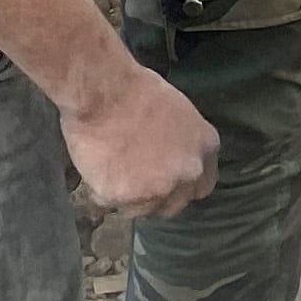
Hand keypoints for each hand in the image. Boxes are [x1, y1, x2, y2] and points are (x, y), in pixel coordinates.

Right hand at [61, 62, 218, 220]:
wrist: (104, 92)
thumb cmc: (135, 90)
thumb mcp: (178, 113)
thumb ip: (181, 144)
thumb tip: (169, 158)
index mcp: (205, 147)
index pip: (201, 186)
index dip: (179, 186)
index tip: (162, 181)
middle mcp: (188, 173)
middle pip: (173, 205)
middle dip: (152, 197)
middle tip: (130, 179)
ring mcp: (158, 188)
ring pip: (139, 210)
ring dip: (124, 197)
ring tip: (108, 167)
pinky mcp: (126, 197)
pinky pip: (107, 203)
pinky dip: (98, 191)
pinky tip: (95, 166)